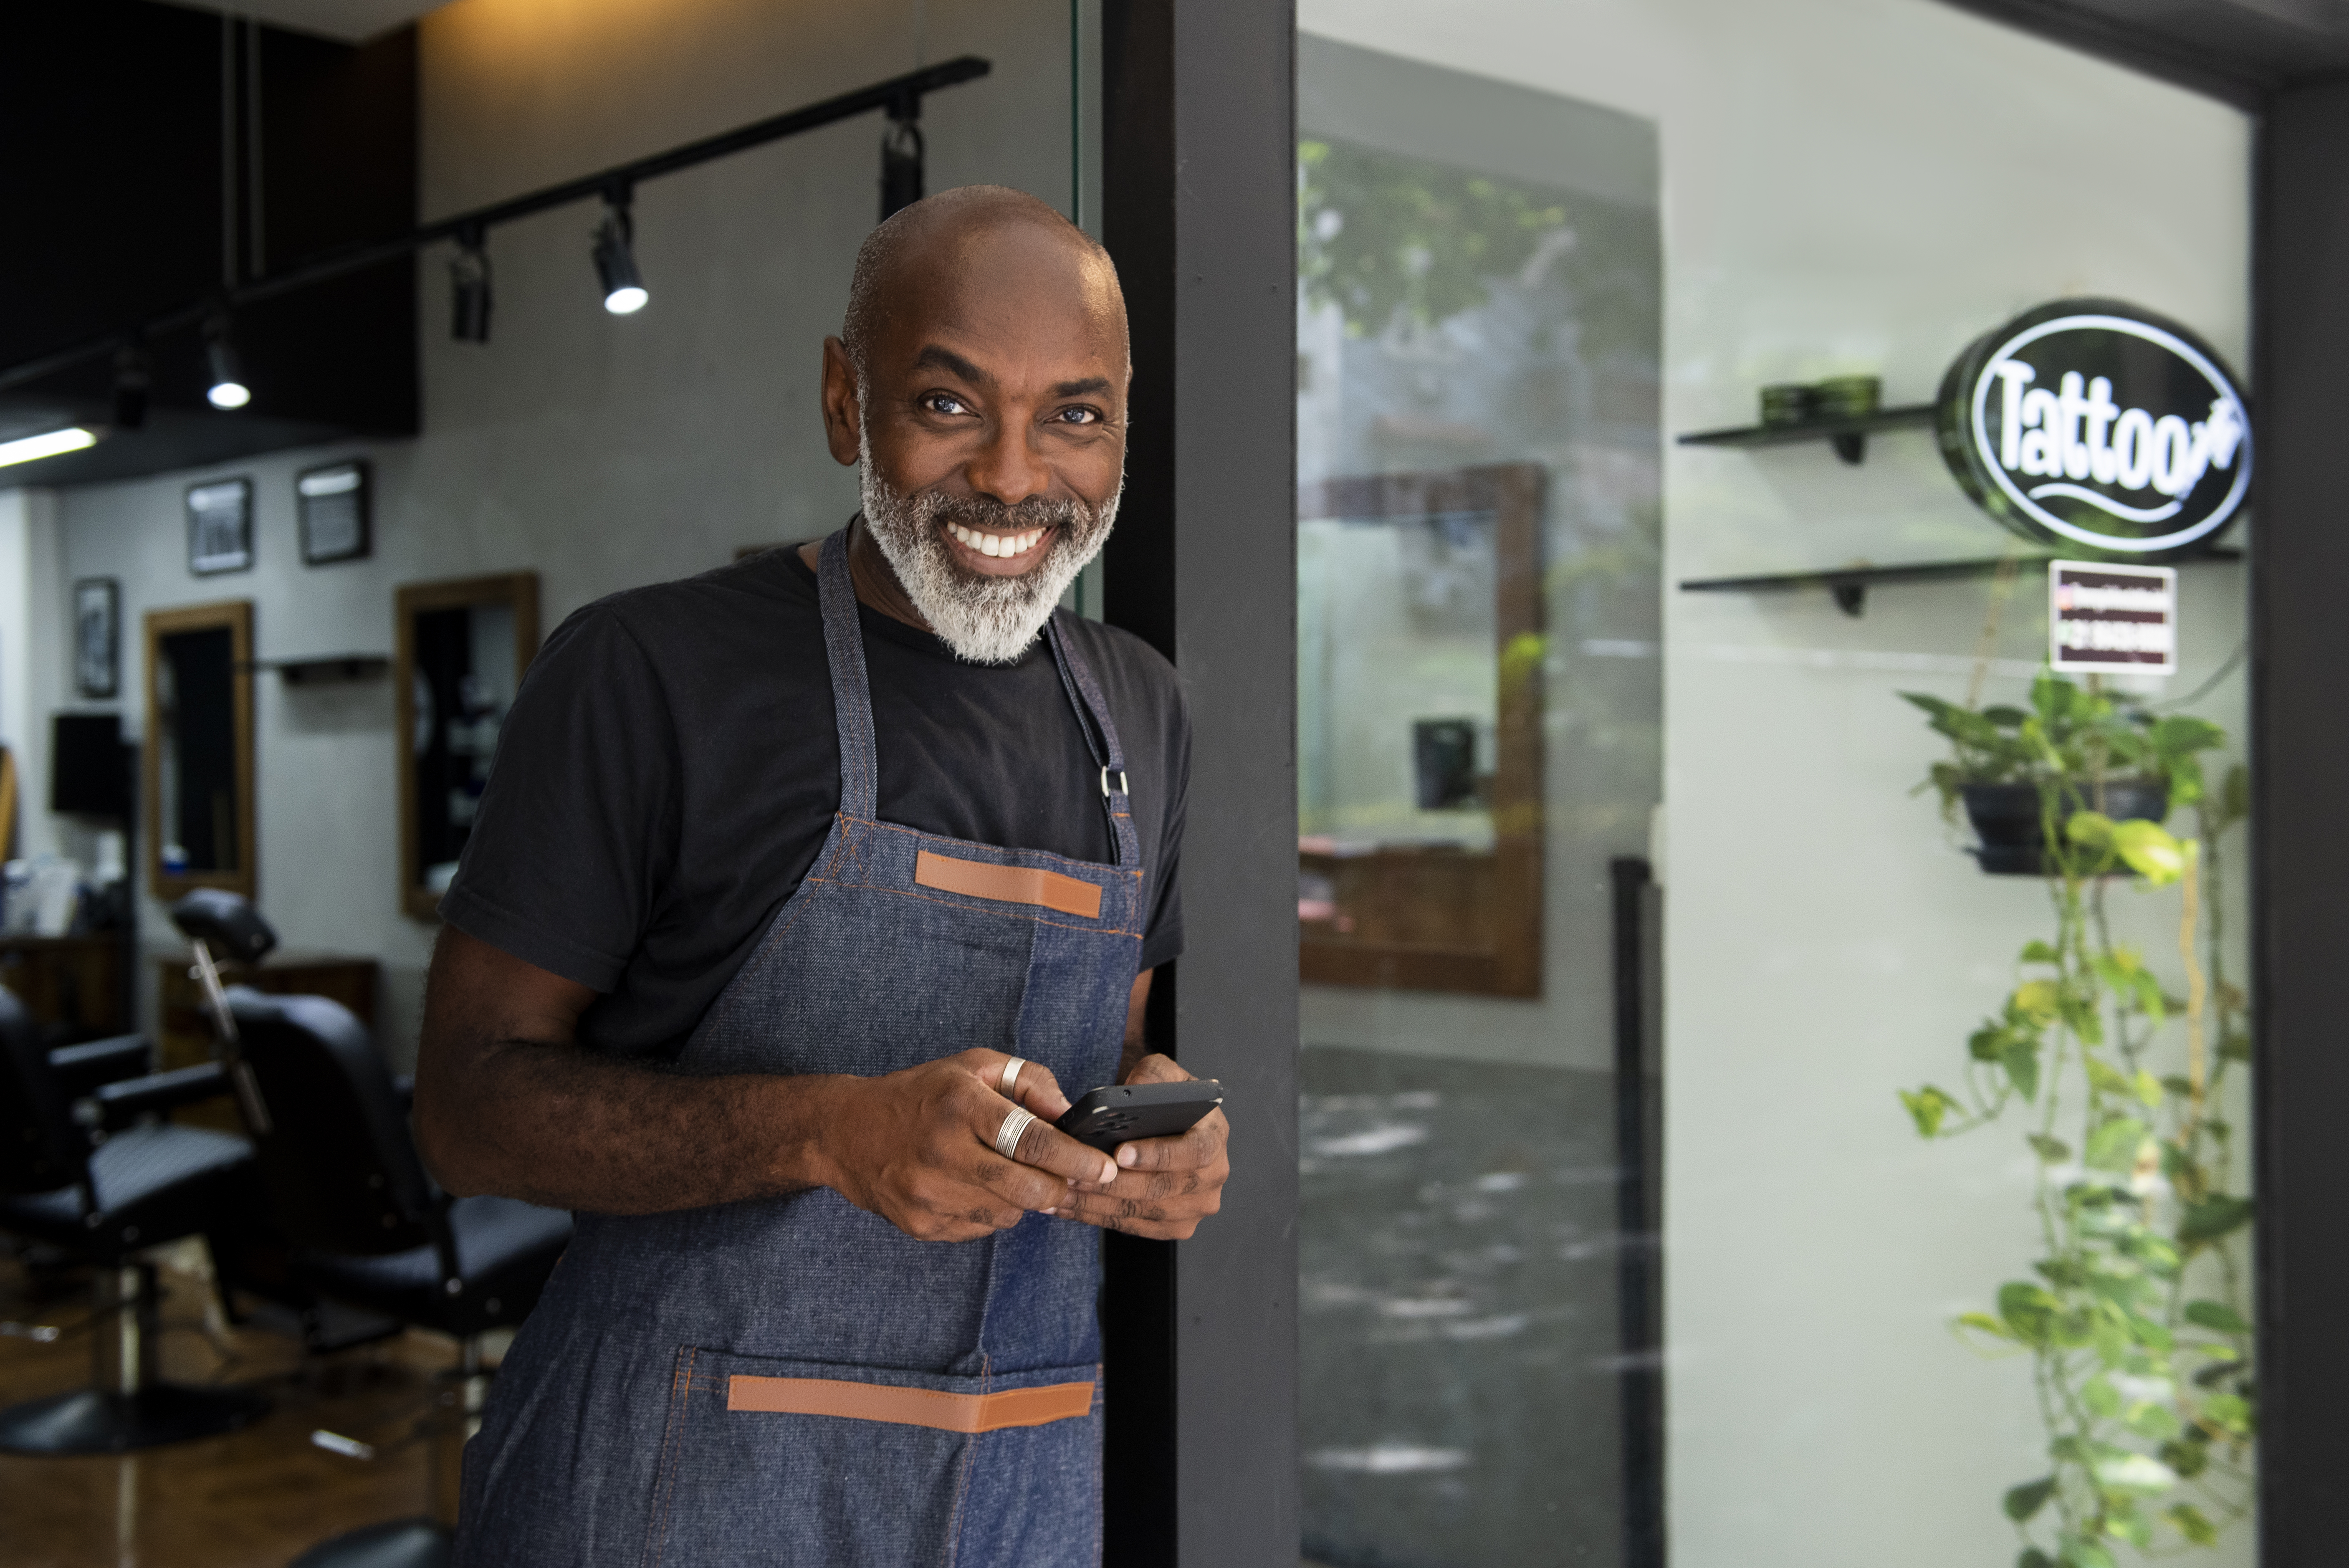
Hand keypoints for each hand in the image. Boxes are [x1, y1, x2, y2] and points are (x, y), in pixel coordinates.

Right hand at [816, 1050, 1121, 1241]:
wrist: (846, 1132)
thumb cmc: (922, 1094)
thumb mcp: (973, 1066)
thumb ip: (1028, 1080)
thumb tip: (1068, 1111)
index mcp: (960, 1104)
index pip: (1032, 1139)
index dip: (1076, 1158)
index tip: (1105, 1167)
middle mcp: (942, 1151)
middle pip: (1027, 1187)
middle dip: (1060, 1186)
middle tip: (1072, 1178)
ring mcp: (928, 1194)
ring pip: (1008, 1212)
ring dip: (1021, 1197)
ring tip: (1002, 1171)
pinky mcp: (920, 1224)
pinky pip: (980, 1227)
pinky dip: (989, 1210)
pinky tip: (971, 1186)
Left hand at [1043, 1053, 1228, 1239]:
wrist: (1166, 1127)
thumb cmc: (1163, 1100)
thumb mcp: (1161, 1074)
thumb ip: (1152, 1075)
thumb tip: (1133, 1094)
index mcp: (1215, 1136)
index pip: (1195, 1151)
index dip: (1158, 1154)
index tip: (1120, 1153)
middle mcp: (1213, 1176)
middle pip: (1162, 1188)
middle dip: (1113, 1183)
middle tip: (1074, 1174)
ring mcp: (1195, 1206)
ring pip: (1142, 1211)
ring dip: (1096, 1204)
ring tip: (1060, 1190)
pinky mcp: (1174, 1226)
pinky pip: (1132, 1226)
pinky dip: (1096, 1217)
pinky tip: (1067, 1205)